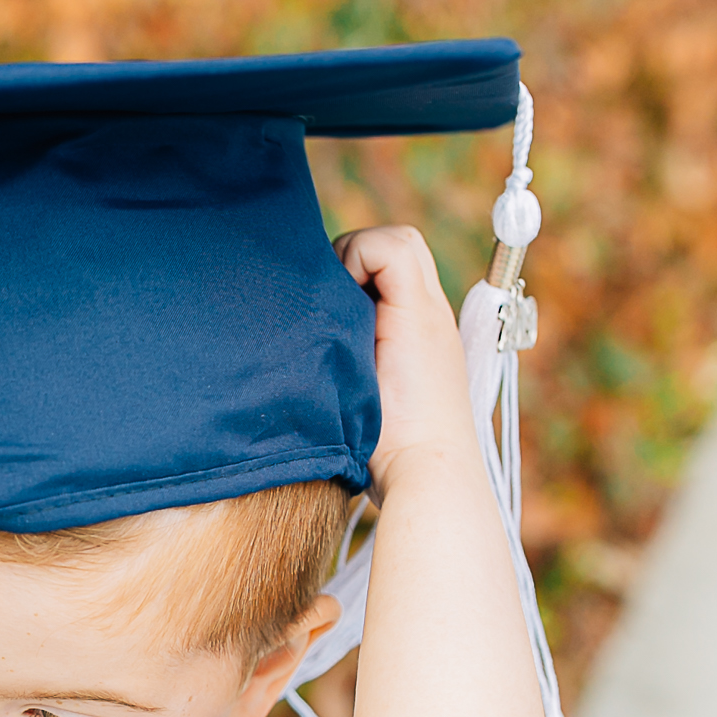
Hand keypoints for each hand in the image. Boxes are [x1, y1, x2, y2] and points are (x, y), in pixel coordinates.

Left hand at [336, 225, 478, 491]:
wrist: (423, 475)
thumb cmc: (382, 456)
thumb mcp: (354, 396)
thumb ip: (341, 362)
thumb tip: (289, 341)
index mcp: (411, 333)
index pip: (384, 267)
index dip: (349, 271)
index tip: (322, 315)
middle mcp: (425, 315)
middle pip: (390, 247)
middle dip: (348, 262)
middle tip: (322, 307)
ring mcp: (427, 312)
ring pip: (394, 241)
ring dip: (353, 260)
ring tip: (332, 311)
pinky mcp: (422, 313)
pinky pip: (391, 248)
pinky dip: (359, 259)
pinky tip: (341, 308)